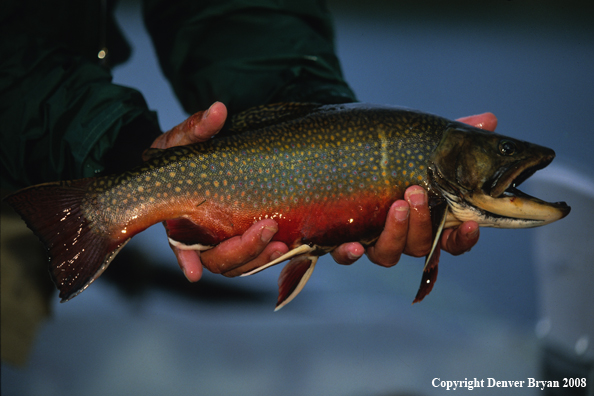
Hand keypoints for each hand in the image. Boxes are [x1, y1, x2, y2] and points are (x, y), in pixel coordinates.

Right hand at [150, 102, 288, 280]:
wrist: (209, 156)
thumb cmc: (186, 150)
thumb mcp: (186, 138)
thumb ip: (198, 128)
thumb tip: (218, 109)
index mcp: (183, 220)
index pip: (182, 246)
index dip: (186, 260)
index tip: (193, 272)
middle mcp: (207, 237)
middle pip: (221, 261)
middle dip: (243, 251)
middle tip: (267, 229)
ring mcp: (231, 239)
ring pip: (246, 264)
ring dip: (263, 258)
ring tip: (284, 244)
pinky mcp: (254, 235)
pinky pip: (265, 253)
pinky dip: (280, 254)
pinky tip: (300, 246)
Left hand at [331, 112, 497, 265]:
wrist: (349, 159)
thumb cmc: (396, 159)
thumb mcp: (423, 146)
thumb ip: (453, 139)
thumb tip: (487, 120)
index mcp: (427, 221)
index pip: (453, 240)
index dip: (464, 238)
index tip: (471, 225)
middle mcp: (403, 237)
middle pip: (420, 245)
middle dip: (422, 222)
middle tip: (416, 192)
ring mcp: (374, 241)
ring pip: (388, 254)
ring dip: (395, 234)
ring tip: (396, 206)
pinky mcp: (345, 242)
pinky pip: (344, 257)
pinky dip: (349, 255)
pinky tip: (353, 246)